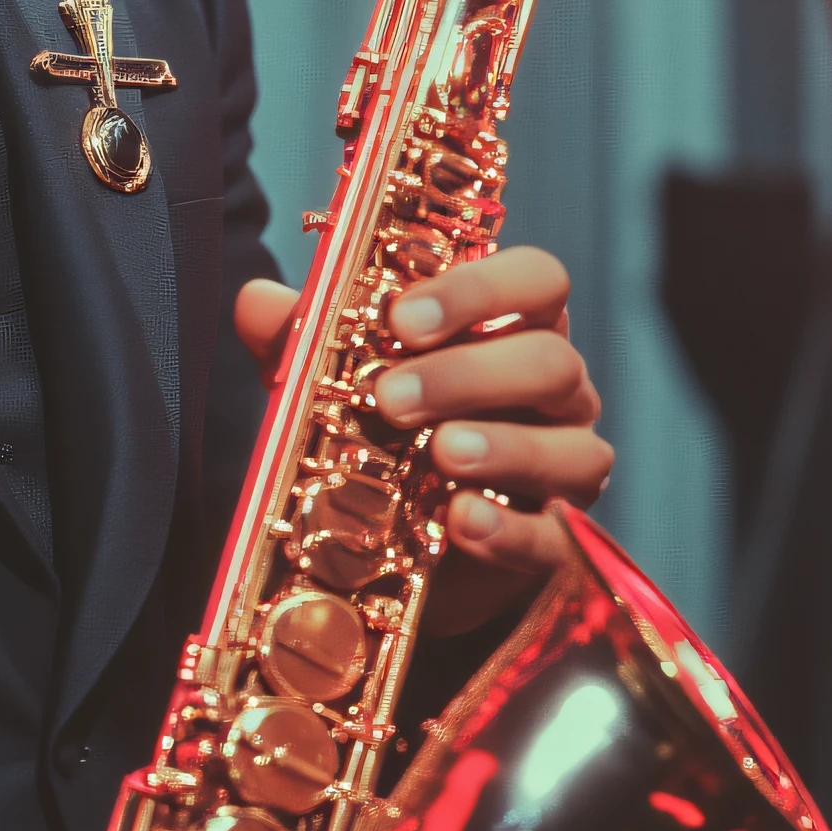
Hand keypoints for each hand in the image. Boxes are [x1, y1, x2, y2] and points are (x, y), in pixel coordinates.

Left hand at [234, 245, 611, 633]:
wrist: (397, 550)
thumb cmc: (378, 434)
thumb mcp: (332, 380)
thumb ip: (300, 337)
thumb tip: (256, 302)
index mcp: (511, 329)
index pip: (536, 279)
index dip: (479, 288)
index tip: (403, 318)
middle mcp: (556, 392)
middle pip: (552, 359)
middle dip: (468, 373)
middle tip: (390, 396)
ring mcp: (568, 467)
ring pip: (575, 445)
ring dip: (502, 446)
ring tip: (439, 452)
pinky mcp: (562, 544)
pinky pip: (560, 538)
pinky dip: (511, 530)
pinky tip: (462, 522)